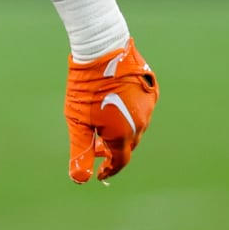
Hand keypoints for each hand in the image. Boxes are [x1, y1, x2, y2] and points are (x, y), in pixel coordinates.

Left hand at [65, 39, 156, 183]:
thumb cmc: (85, 87)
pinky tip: (115, 106)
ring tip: (103, 126)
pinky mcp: (151, 91)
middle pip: (128, 145)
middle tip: (97, 149)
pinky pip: (141, 110)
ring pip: (135, 127)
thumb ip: (81, 151)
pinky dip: (128, 114)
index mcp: (123, 135)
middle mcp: (140, 124)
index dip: (109, 170)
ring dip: (121, 131)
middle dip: (112, 150)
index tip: (99, 174)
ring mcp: (148, 107)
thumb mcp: (77, 121)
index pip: (119, 162)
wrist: (102, 50)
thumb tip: (80, 179)